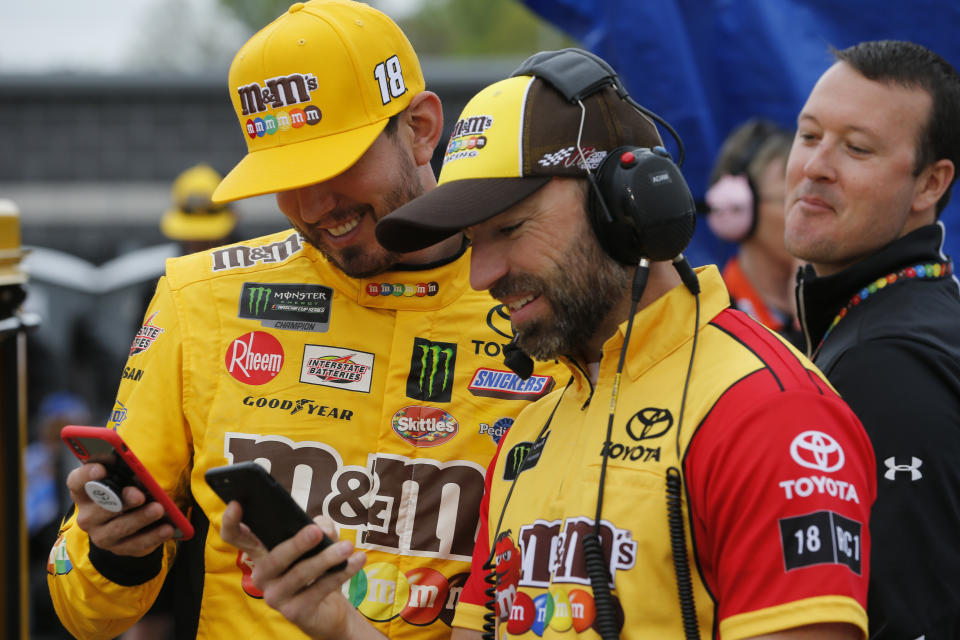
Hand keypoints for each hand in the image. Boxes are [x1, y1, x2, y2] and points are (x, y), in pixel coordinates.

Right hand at [66, 462, 173, 556]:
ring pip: (120, 528)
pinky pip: (136, 544)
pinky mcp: (118, 548)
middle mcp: (88, 515)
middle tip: (139, 496)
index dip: (86, 475)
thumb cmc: (125, 492)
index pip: (77, 481)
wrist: (129, 525)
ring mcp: (101, 535)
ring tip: (159, 510)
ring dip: (140, 518)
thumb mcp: (124, 478)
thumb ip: (126, 471)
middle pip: (101, 508)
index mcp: (85, 492)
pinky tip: (167, 528)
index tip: (101, 470)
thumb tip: (138, 470)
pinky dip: (153, 536)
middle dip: (122, 501)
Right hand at [220, 501, 375, 639]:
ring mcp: (275, 597)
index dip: (232, 521)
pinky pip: (320, 590)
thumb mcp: (317, 541)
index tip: (238, 503)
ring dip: (327, 558)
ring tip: (347, 547)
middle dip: (297, 543)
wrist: (327, 609)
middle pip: (274, 558)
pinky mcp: (294, 613)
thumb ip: (318, 527)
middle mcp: (262, 576)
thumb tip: (321, 528)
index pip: (236, 537)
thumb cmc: (317, 568)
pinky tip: (357, 561)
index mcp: (262, 552)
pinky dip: (342, 573)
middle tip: (316, 531)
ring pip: (300, 574)